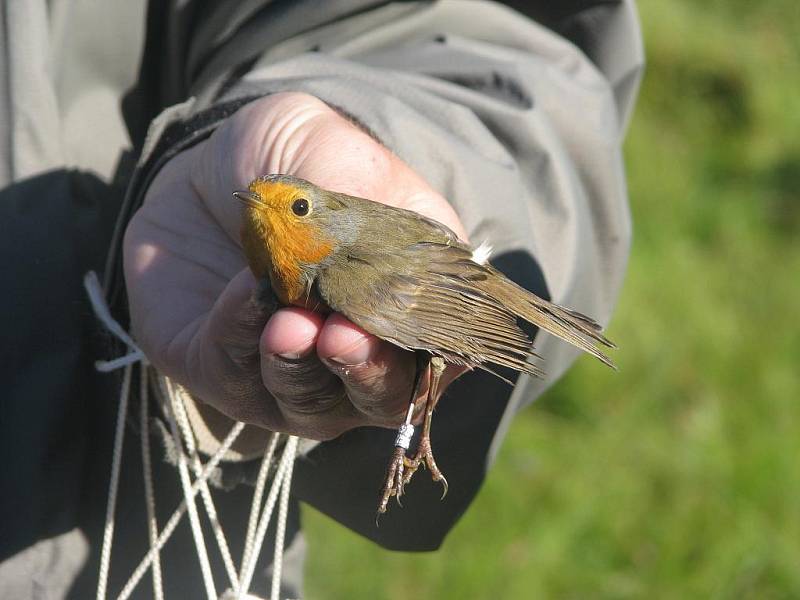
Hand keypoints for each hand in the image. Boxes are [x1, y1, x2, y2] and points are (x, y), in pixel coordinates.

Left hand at [123, 93, 466, 439]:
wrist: (215, 161)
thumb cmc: (307, 163)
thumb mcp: (351, 160)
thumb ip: (381, 205)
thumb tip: (401, 265)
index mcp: (412, 313)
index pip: (440, 355)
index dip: (431, 353)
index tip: (407, 323)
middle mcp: (360, 359)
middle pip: (380, 398)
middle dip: (364, 372)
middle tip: (342, 336)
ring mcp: (294, 376)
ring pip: (307, 401)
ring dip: (298, 363)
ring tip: (287, 319)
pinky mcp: (225, 373)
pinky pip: (236, 371)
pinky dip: (242, 331)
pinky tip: (243, 289)